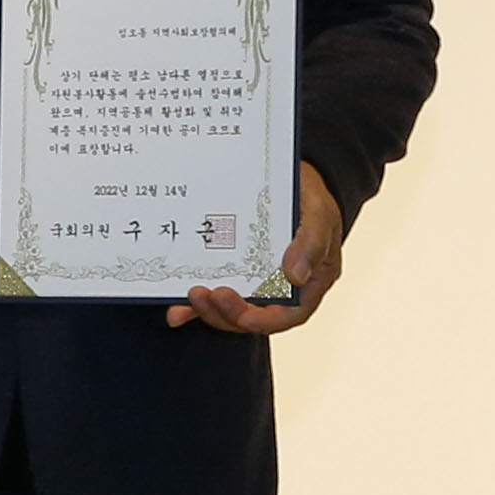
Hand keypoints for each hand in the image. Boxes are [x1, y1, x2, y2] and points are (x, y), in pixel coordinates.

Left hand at [169, 165, 344, 334]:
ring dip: (208, 310)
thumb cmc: (308, 194)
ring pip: (231, 310)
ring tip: (191, 294)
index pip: (289, 314)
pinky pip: (213, 295)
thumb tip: (296, 275)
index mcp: (309, 281)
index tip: (239, 313)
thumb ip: (312, 241)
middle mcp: (280, 288)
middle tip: (202, 294)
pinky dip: (193, 306)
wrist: (280, 173)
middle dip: (226, 313)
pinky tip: (175, 308)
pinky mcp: (232, 272)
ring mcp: (254, 282)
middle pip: (254, 317)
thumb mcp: (319, 211)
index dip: (264, 320)